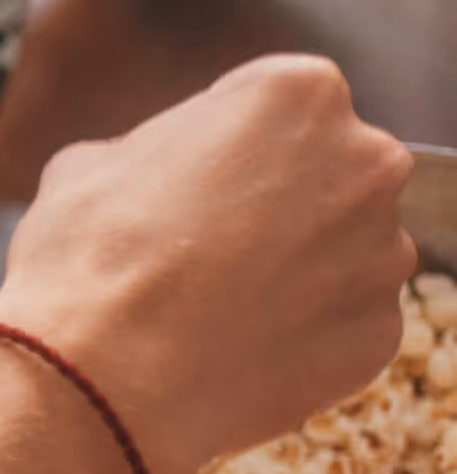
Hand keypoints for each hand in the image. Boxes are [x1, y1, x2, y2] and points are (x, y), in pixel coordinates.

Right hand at [0, 55, 414, 473]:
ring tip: (213, 304)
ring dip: (291, 268)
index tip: (189, 180)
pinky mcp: (380, 331)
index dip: (222, 143)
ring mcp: (383, 252)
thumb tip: (156, 177)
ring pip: (339, 250)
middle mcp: (366, 163)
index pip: (274, 103)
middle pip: (325, 171)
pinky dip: (299, 332)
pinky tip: (235, 345)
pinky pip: (341, 320)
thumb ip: (152, 154)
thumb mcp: (90, 165)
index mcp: (301, 96)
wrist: (105, 378)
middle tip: (201, 243)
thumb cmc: (91, 257)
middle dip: (274, 201)